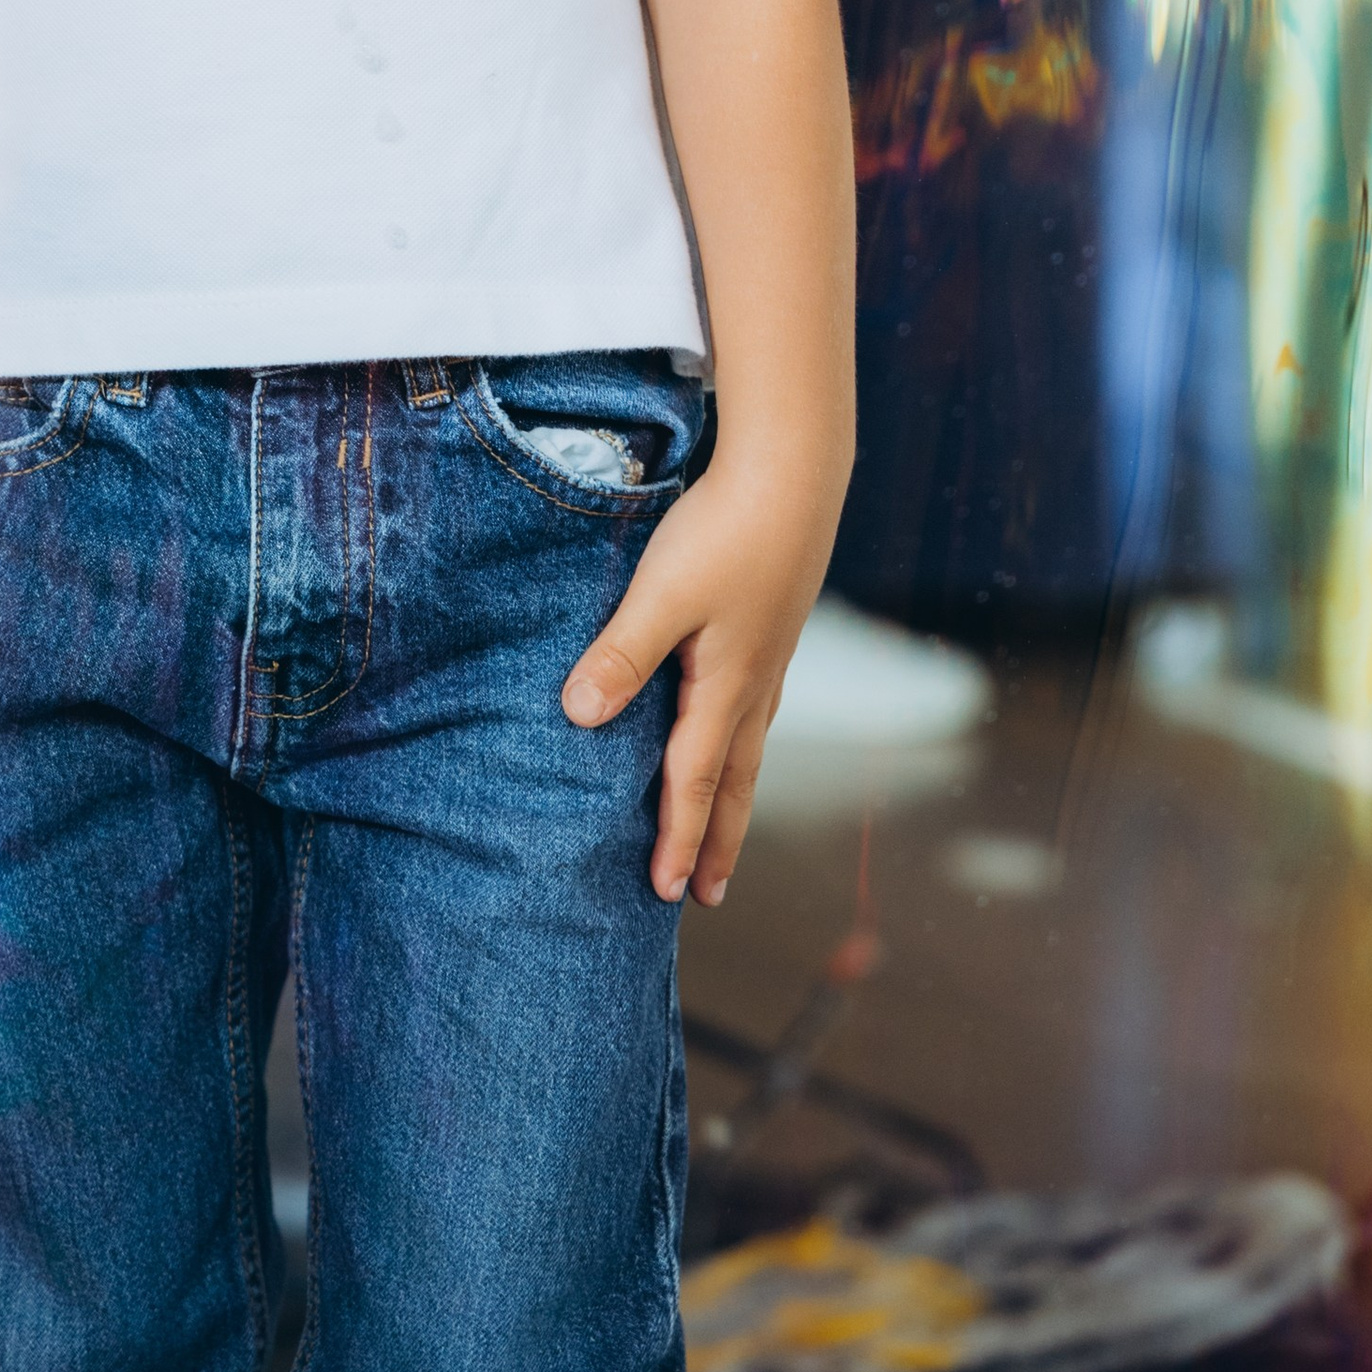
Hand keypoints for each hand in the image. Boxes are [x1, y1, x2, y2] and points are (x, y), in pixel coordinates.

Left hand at [560, 452, 843, 904]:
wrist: (792, 475)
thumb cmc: (724, 533)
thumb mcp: (661, 595)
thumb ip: (621, 655)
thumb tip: (579, 718)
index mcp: (725, 689)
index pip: (694, 783)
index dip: (678, 840)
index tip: (666, 895)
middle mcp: (753, 686)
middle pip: (734, 783)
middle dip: (717, 841)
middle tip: (706, 895)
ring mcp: (767, 658)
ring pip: (747, 749)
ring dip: (732, 799)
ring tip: (723, 832)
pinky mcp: (769, 628)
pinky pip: (752, 712)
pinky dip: (738, 746)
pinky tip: (731, 730)